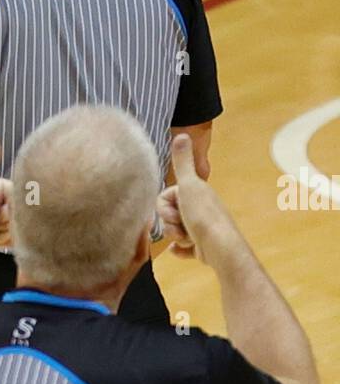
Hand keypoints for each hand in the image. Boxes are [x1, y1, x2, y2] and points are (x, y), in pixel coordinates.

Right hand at [157, 134, 230, 262]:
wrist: (219, 248)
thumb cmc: (203, 216)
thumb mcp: (189, 185)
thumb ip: (183, 162)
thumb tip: (182, 133)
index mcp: (196, 192)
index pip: (166, 196)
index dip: (164, 206)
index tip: (174, 211)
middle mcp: (200, 208)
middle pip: (169, 214)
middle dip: (169, 222)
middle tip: (180, 226)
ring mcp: (201, 228)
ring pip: (174, 230)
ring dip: (175, 235)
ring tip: (187, 238)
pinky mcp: (201, 246)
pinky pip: (181, 248)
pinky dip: (179, 250)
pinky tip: (178, 250)